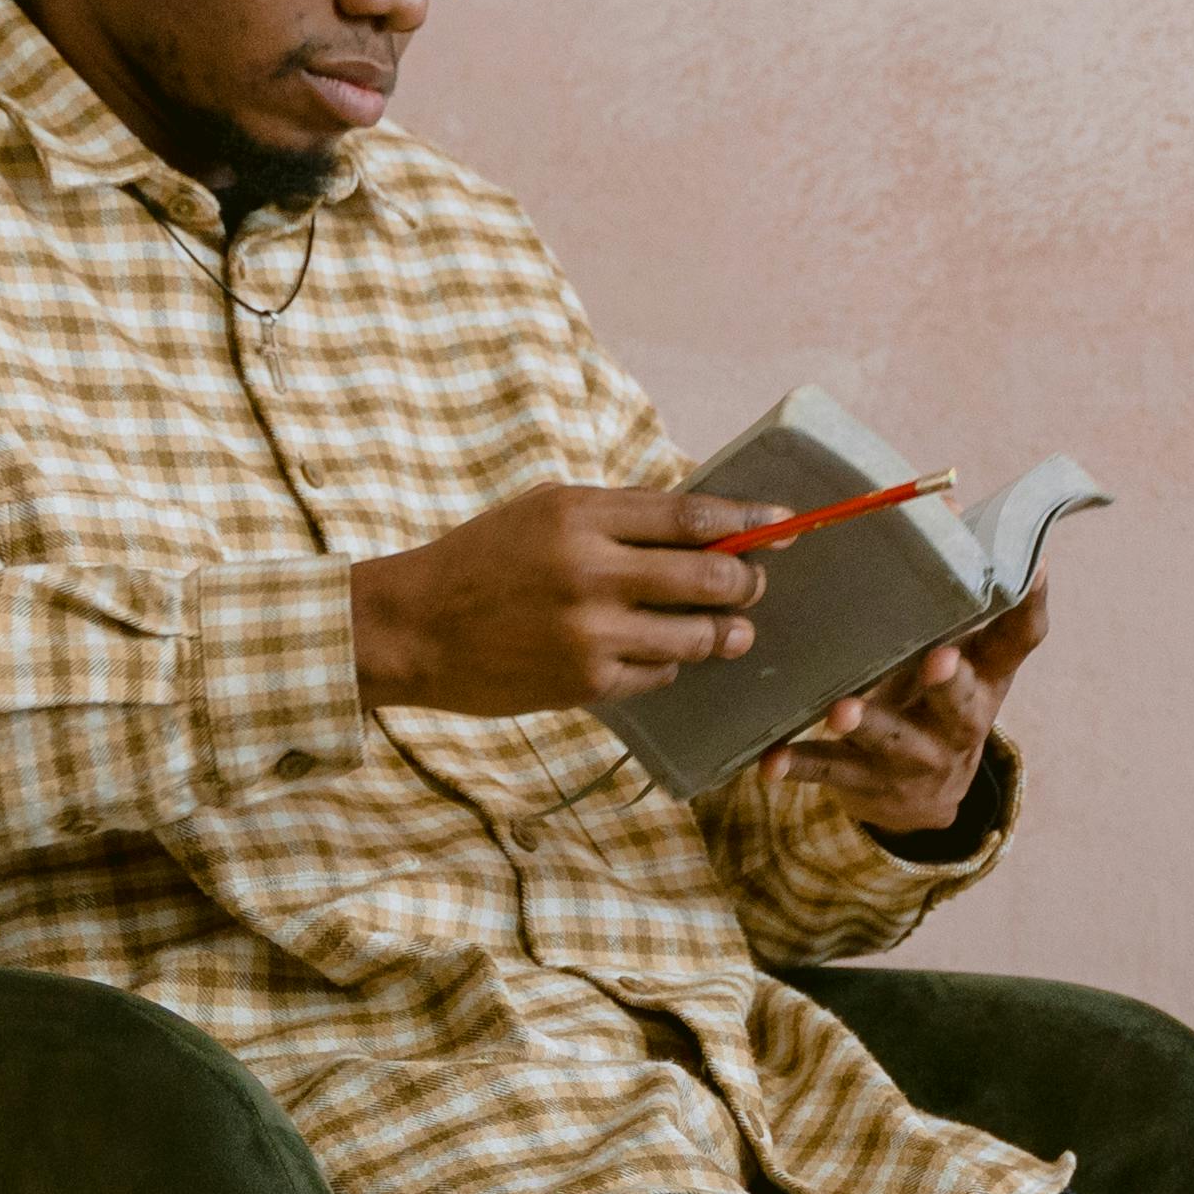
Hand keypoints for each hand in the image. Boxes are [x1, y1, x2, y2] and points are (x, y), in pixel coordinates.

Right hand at [350, 483, 776, 711]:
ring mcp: (590, 632)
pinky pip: (657, 676)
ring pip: (694, 636)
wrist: (410, 628)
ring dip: (720, 634)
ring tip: (728, 631)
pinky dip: (666, 667)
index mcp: (580, 514)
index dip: (747, 522)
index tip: (783, 524)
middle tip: (754, 585)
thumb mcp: (544, 510)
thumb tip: (701, 520)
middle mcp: (590, 570)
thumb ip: (617, 515)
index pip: (691, 516)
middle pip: (710, 577)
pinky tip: (655, 656)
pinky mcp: (584, 682)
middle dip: (746, 583)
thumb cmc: (481, 560)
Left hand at [763, 580, 1048, 834]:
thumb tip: (947, 503)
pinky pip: (830, 773)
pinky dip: (799, 766)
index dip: (1028, 606)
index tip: (1033, 567)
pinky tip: (770, 761)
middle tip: (937, 661)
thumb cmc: (936, 697)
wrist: (925, 799)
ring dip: (868, 725)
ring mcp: (913, 757)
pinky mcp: (866, 782)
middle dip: (949, 683)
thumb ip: (951, 588)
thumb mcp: (957, 650)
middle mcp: (958, 721)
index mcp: (985, 678)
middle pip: (961, 703)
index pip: (1019, 640)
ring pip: (891, 740)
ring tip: (842, 712)